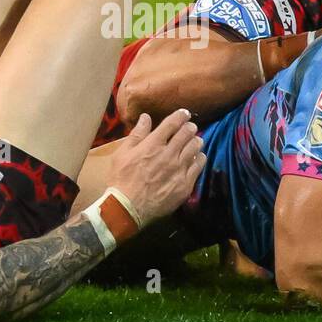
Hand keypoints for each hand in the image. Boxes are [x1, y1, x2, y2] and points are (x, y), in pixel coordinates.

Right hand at [108, 109, 205, 225]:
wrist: (127, 208)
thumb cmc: (121, 179)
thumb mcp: (122, 154)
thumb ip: (137, 134)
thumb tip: (146, 117)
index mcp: (153, 144)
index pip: (172, 123)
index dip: (181, 115)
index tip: (185, 113)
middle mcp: (169, 154)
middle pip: (187, 133)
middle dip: (190, 126)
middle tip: (190, 127)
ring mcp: (179, 169)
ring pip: (196, 147)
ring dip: (196, 140)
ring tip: (194, 141)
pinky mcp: (185, 184)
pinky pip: (199, 165)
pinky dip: (199, 157)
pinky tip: (196, 158)